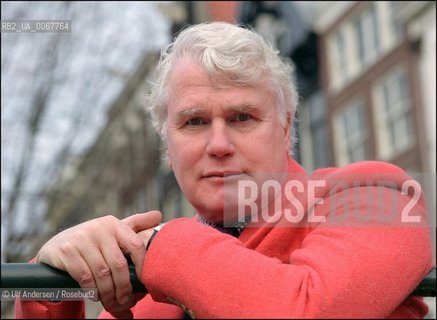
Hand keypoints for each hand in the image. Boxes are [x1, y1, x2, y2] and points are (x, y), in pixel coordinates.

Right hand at [36, 211, 161, 317]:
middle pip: (119, 264)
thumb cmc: (94, 242)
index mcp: (115, 224)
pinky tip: (94, 295)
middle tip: (125, 301)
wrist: (57, 246)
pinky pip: (84, 276)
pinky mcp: (66, 250)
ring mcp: (81, 238)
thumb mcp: (113, 231)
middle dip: (124, 287)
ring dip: (108, 292)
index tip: (143, 281)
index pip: (136, 245)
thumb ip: (136, 224)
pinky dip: (92, 289)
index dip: (143, 265)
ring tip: (111, 302)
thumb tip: (159, 215)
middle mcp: (99, 227)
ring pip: (102, 272)